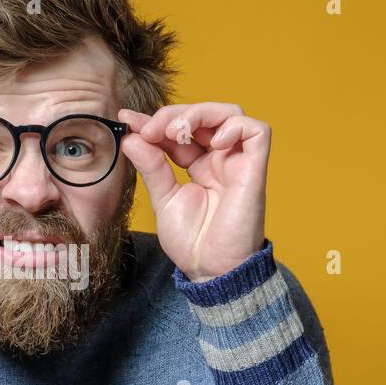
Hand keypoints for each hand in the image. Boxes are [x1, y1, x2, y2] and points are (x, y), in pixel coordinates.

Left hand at [118, 103, 269, 281]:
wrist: (211, 271)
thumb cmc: (193, 242)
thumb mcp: (163, 198)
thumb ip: (151, 167)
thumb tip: (131, 137)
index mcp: (199, 166)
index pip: (179, 130)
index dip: (155, 120)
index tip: (127, 119)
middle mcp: (220, 160)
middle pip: (204, 115)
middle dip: (174, 114)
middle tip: (151, 130)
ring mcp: (238, 163)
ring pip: (230, 114)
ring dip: (200, 113)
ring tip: (177, 132)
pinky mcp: (255, 170)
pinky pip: (257, 131)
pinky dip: (234, 126)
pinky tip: (212, 142)